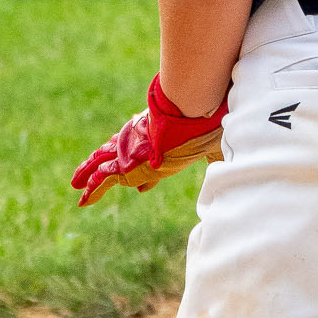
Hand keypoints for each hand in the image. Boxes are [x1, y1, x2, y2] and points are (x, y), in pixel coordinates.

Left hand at [71, 75, 226, 207]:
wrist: (190, 116)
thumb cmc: (204, 129)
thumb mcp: (216, 148)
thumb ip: (223, 158)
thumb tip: (243, 168)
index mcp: (161, 141)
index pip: (147, 155)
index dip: (143, 171)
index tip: (142, 186)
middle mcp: (143, 144)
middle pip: (118, 154)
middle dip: (106, 164)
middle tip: (95, 175)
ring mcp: (131, 152)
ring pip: (103, 164)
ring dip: (89, 175)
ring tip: (75, 184)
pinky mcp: (126, 164)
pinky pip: (102, 179)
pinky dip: (92, 189)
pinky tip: (82, 200)